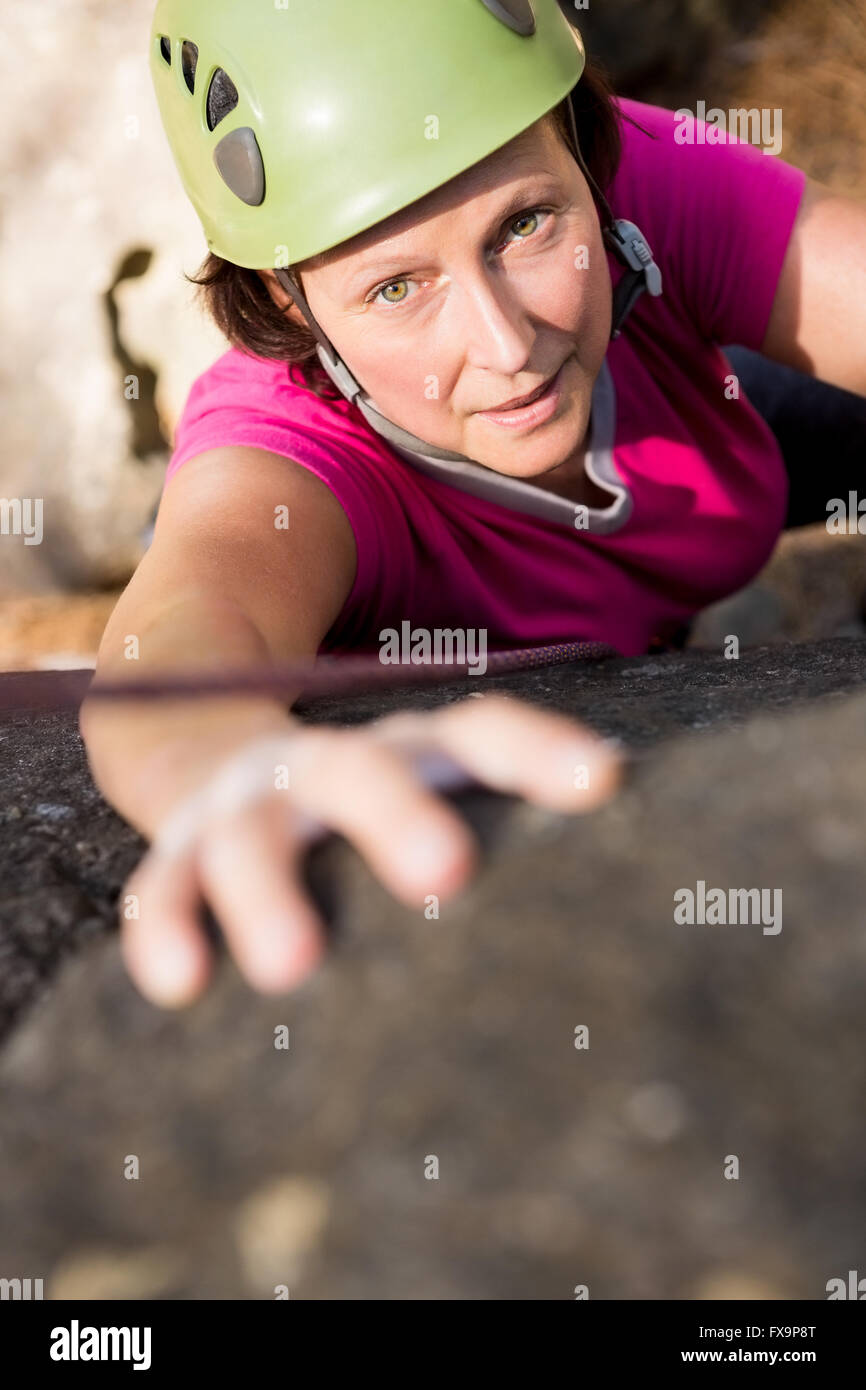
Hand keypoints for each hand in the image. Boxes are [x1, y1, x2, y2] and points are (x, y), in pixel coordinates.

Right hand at [119, 693, 622, 1007]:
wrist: (211, 745)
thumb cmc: (363, 793)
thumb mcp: (433, 785)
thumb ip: (511, 815)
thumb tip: (646, 875)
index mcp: (407, 749)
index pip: (475, 732)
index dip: (536, 752)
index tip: (603, 783)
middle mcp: (328, 767)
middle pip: (361, 772)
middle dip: (399, 816)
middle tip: (445, 877)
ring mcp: (247, 808)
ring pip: (253, 839)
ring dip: (269, 893)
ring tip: (294, 966)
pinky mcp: (182, 855)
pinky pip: (164, 889)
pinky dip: (167, 929)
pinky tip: (181, 984)